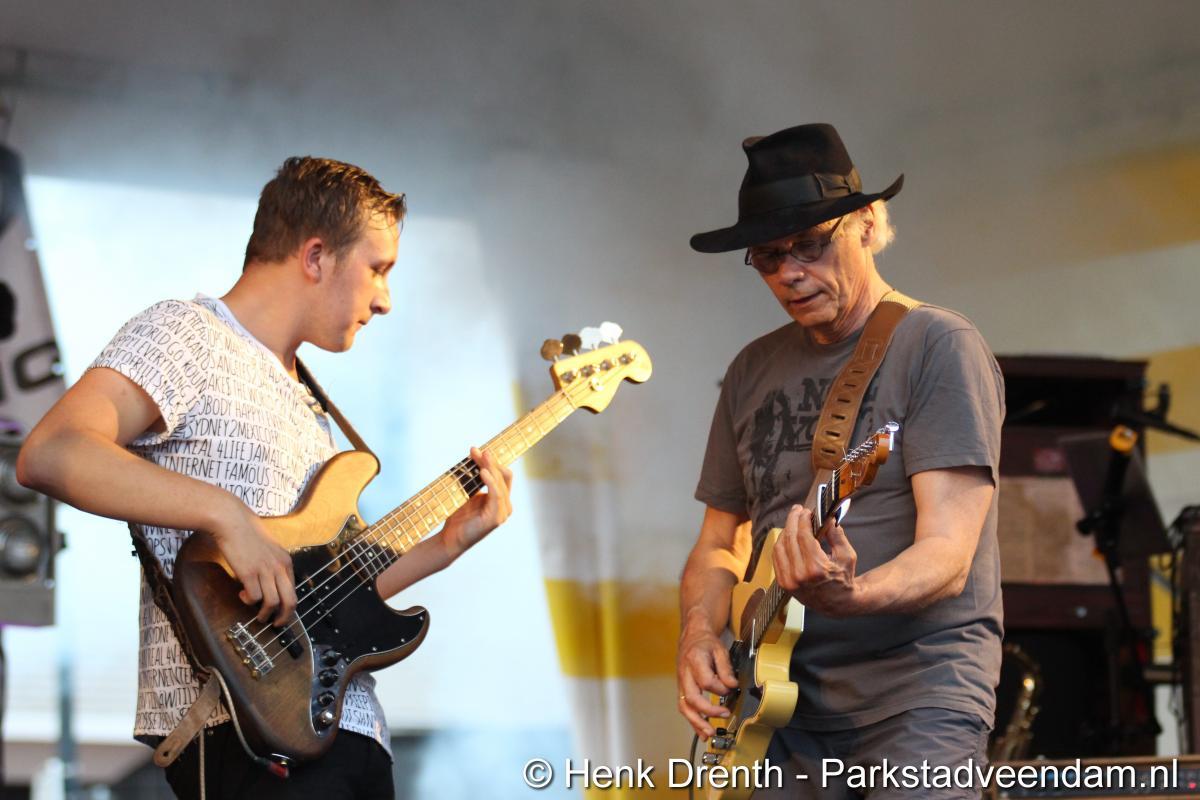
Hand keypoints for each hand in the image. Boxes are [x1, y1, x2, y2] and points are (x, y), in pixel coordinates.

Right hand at [211, 498, 296, 626]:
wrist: (232, 521)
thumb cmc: (247, 533)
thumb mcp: (269, 548)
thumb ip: (273, 564)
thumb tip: (271, 583)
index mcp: (286, 561)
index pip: (294, 590)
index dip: (289, 606)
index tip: (282, 613)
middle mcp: (279, 567)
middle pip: (290, 601)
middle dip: (284, 617)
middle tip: (277, 625)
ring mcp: (265, 570)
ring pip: (272, 603)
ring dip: (265, 614)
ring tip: (259, 616)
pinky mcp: (249, 573)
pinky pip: (254, 598)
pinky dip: (249, 602)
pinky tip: (242, 595)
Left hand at [440, 447, 513, 558]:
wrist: (450, 539)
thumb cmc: (459, 517)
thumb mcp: (468, 493)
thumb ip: (475, 478)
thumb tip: (475, 454)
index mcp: (501, 499)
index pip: (502, 475)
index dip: (490, 461)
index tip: (475, 450)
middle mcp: (506, 505)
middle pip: (503, 475)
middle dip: (490, 461)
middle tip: (476, 450)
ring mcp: (502, 512)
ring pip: (500, 482)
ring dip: (489, 467)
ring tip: (479, 456)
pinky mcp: (496, 518)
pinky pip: (496, 495)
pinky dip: (491, 482)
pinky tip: (482, 472)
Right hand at [677, 611, 737, 737]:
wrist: (692, 636)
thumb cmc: (705, 643)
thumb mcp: (720, 650)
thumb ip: (726, 669)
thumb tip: (731, 686)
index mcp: (694, 660)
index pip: (706, 681)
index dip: (720, 688)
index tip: (730, 689)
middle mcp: (685, 673)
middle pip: (692, 698)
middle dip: (708, 711)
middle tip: (723, 714)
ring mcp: (681, 682)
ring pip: (685, 706)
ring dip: (696, 722)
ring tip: (709, 733)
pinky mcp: (682, 689)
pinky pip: (685, 707)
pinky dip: (693, 721)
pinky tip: (701, 731)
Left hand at [772, 505, 861, 616]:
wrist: (838, 604)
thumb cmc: (844, 579)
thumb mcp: (847, 555)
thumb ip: (836, 534)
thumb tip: (827, 517)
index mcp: (816, 568)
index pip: (803, 535)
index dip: (803, 519)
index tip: (806, 511)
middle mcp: (799, 575)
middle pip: (789, 538)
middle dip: (793, 520)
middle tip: (798, 510)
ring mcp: (789, 581)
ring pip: (779, 547)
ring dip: (785, 530)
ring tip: (794, 522)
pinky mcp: (783, 584)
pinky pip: (777, 558)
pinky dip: (781, 544)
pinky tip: (788, 536)